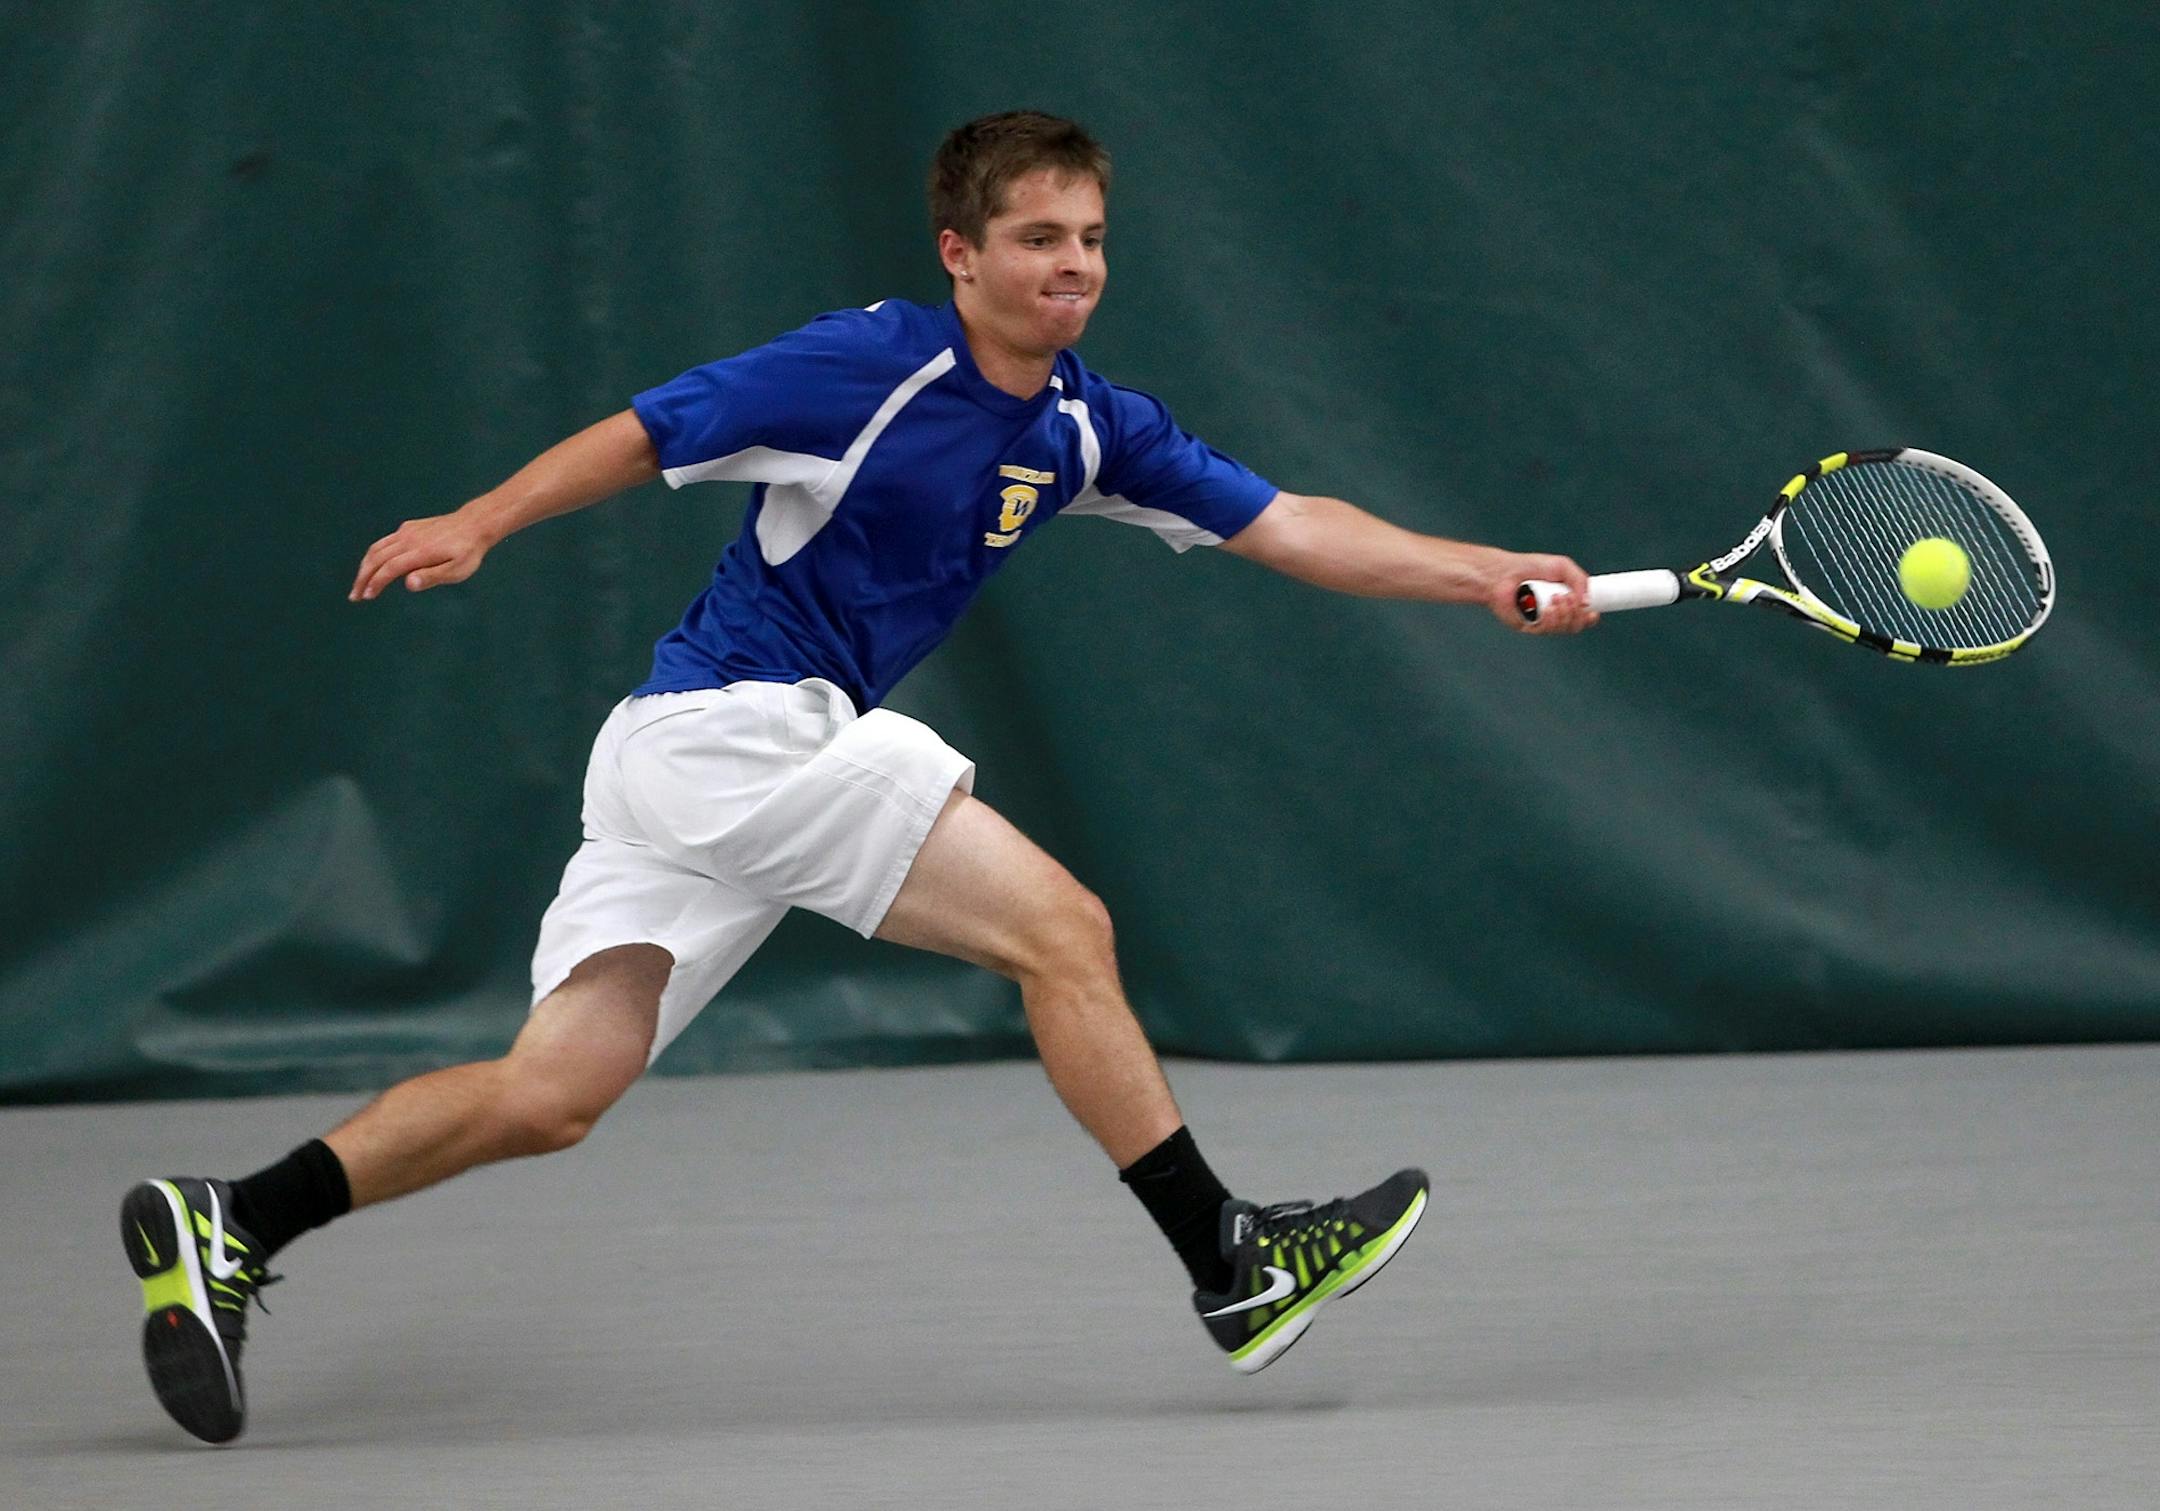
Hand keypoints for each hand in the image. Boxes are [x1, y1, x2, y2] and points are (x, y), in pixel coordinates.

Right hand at [349, 509, 493, 600]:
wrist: (475, 524)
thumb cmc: (469, 552)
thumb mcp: (457, 570)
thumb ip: (432, 577)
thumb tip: (409, 584)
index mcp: (419, 552)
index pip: (389, 568)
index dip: (375, 582)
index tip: (366, 596)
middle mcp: (408, 539)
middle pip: (376, 558)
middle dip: (363, 578)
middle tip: (355, 596)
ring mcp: (407, 532)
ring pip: (377, 548)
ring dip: (364, 566)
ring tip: (360, 583)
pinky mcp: (408, 528)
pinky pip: (385, 542)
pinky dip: (374, 555)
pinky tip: (375, 566)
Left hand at [1488, 552, 1598, 633]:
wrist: (1505, 572)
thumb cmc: (1530, 567)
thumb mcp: (1562, 567)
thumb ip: (1579, 580)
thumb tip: (1588, 602)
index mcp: (1565, 600)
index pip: (1582, 616)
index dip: (1589, 619)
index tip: (1592, 613)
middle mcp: (1555, 613)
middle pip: (1576, 625)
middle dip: (1577, 614)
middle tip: (1568, 598)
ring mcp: (1542, 621)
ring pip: (1563, 629)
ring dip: (1565, 614)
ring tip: (1556, 598)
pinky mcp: (1528, 626)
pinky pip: (1546, 630)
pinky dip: (1551, 620)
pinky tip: (1549, 609)